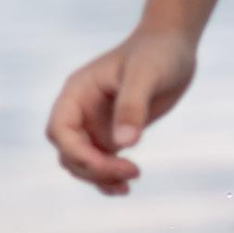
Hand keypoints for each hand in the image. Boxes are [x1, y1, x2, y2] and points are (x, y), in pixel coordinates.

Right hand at [45, 27, 198, 193]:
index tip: (107, 164)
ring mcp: (95, 124)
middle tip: (132, 171)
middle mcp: (80, 110)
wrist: (173, 46)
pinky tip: (126, 186)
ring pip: (82, 163)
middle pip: (69, 152)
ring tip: (128, 184)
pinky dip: (109, 178)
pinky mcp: (113, 134)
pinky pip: (101, 163)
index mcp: (77, 92)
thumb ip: (132, 107)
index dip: (77, 153)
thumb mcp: (146, 75)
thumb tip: (124, 144)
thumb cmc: (158, 53)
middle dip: (93, 168)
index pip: (59, 131)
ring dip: (100, 178)